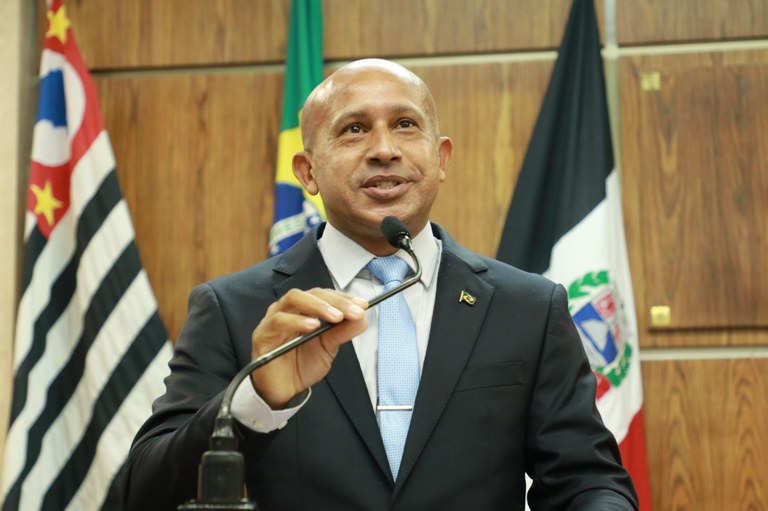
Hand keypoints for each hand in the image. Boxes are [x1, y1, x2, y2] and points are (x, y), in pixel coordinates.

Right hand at [250, 288, 368, 408]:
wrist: (284, 391)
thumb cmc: (301, 366)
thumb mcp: (328, 348)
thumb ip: (343, 332)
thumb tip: (362, 319)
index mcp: (304, 310)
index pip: (324, 295)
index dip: (343, 298)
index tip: (362, 305)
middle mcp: (288, 310)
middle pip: (311, 293)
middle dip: (335, 301)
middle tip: (354, 311)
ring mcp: (274, 319)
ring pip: (294, 299)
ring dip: (318, 306)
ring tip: (337, 317)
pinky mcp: (263, 334)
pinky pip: (279, 321)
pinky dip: (297, 321)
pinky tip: (313, 326)